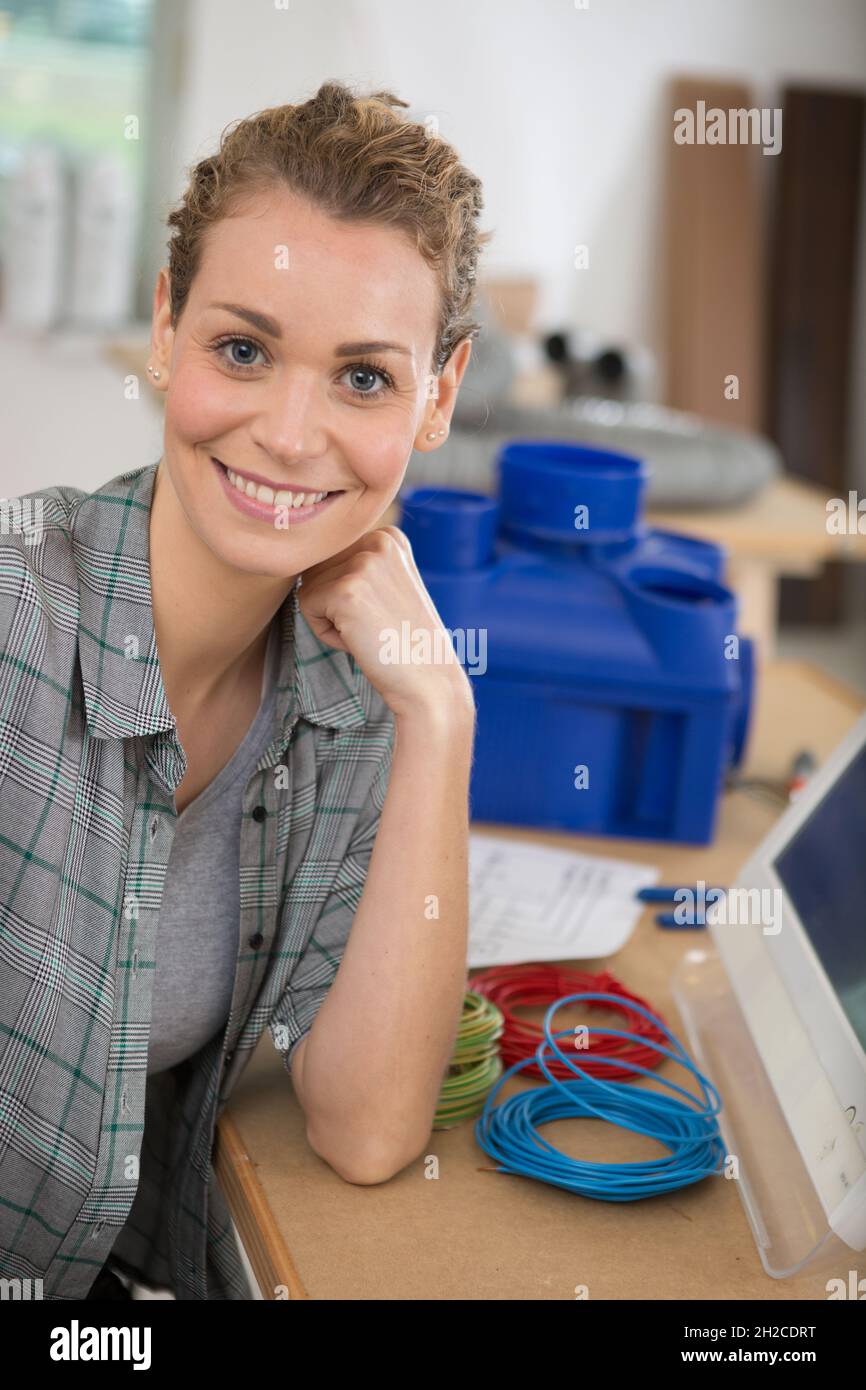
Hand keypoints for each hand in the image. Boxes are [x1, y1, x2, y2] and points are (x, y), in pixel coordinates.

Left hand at [298, 527, 475, 724]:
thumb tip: (303, 556)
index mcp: (388, 536)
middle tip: (375, 624)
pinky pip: (306, 607)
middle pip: (316, 569)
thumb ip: (357, 563)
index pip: (331, 557)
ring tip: (369, 631)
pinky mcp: (345, 590)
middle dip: (335, 604)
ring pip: (309, 587)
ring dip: (331, 618)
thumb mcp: (388, 585)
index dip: (347, 593)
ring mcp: (362, 563)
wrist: (427, 679)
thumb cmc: (403, 640)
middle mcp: (377, 540)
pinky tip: (360, 639)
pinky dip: (327, 633)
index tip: (382, 610)